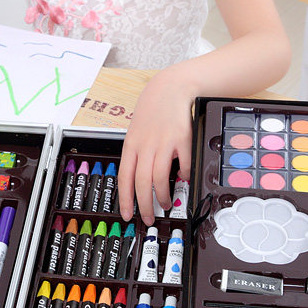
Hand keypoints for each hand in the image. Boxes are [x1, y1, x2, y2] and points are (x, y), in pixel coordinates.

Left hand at [118, 68, 194, 225]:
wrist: (169, 89)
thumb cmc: (152, 113)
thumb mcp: (136, 133)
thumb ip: (137, 155)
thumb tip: (137, 182)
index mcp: (131, 145)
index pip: (124, 178)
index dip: (125, 200)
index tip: (127, 215)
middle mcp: (146, 145)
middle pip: (141, 183)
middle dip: (145, 205)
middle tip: (148, 217)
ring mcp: (164, 142)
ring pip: (159, 178)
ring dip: (162, 196)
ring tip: (165, 203)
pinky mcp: (182, 139)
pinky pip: (183, 165)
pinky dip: (183, 176)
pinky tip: (183, 179)